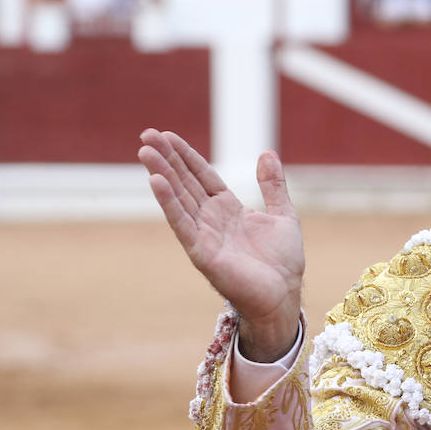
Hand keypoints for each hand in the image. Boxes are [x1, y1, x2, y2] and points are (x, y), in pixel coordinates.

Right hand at [138, 129, 303, 361]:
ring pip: (179, 198)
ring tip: (145, 150)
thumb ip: (273, 186)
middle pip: (185, 182)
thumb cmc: (283, 262)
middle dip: (167, 158)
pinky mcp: (202, 253)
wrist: (284, 295)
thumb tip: (267, 153)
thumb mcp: (283, 215)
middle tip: (147, 134)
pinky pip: (182, 224)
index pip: (202, 176)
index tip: (167, 135)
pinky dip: (169, 203)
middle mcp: (211, 219)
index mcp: (228, 209)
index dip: (186, 156)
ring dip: (162, 174)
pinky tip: (156, 181)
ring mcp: (204, 235)